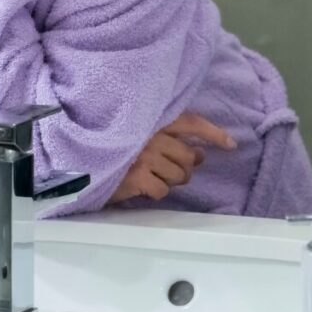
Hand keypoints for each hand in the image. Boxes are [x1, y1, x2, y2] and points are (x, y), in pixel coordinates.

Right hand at [108, 113, 236, 203]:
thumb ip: (168, 139)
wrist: (81, 165)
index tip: (230, 144)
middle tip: (171, 169)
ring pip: (180, 175)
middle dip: (186, 167)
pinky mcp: (137, 177)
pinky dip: (157, 191)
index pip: (190, 122)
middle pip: (189, 156)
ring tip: (153, 176)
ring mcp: (144, 155)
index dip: (213, 133)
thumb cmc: (113, 148)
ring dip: (171, 180)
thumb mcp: (139, 135)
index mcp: (151, 120)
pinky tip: (143, 186)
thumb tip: (200, 154)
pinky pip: (164, 190)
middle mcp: (150, 134)